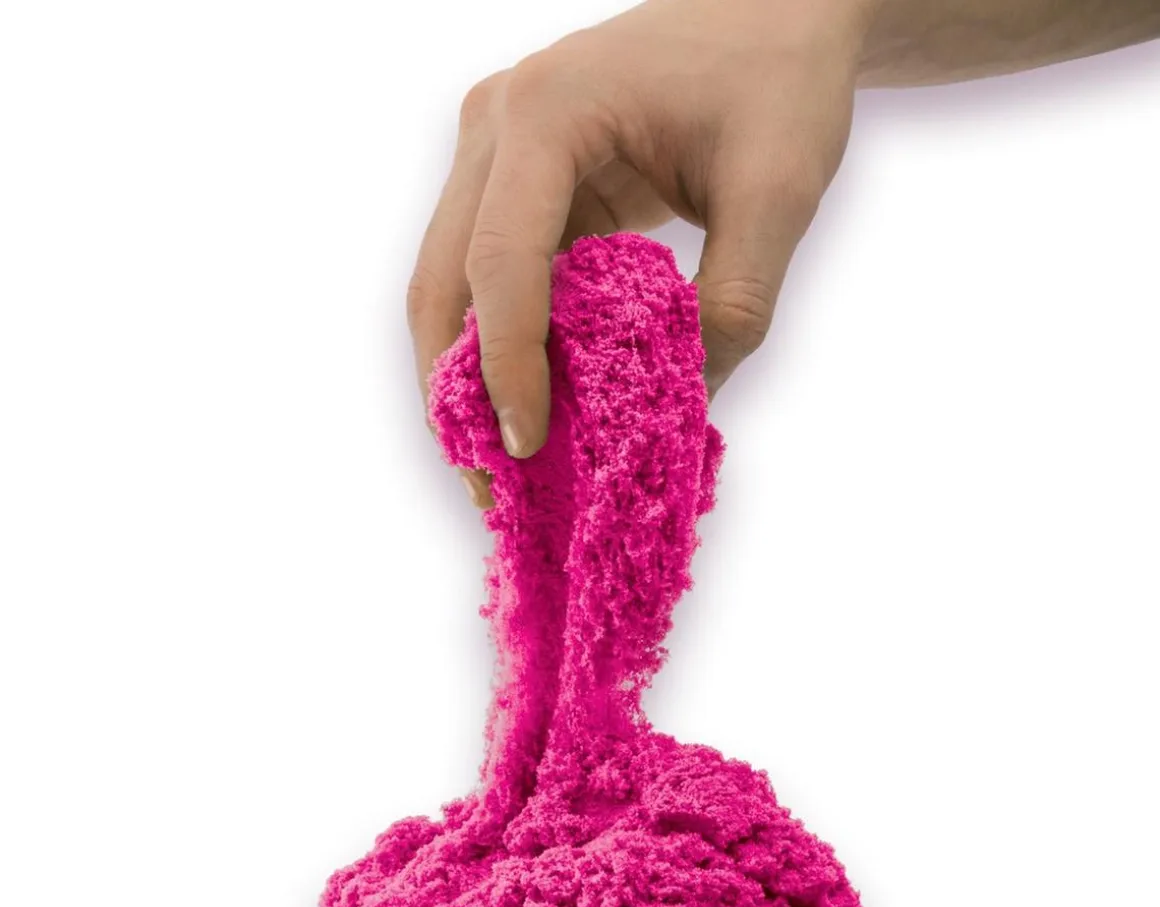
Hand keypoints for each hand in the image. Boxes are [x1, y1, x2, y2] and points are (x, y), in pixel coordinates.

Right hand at [407, 0, 871, 507]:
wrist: (774, 11)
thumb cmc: (778, 78)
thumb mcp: (777, 192)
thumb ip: (732, 304)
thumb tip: (678, 415)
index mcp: (547, 113)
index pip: (500, 260)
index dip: (506, 365)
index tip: (531, 448)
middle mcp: (496, 128)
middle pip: (442, 281)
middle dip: (460, 391)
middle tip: (490, 488)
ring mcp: (494, 153)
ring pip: (448, 287)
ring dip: (467, 378)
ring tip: (499, 467)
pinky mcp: (513, 183)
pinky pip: (487, 279)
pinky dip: (499, 349)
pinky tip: (528, 406)